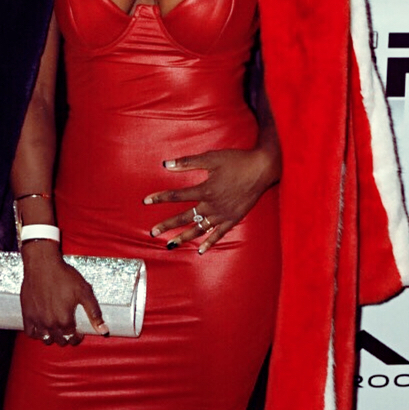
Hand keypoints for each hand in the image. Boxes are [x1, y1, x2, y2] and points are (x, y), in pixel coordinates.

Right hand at [20, 244, 108, 343]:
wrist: (42, 264)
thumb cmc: (64, 276)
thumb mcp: (84, 292)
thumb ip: (94, 313)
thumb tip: (103, 330)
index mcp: (65, 320)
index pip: (72, 338)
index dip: (77, 337)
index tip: (78, 332)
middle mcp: (50, 323)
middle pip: (60, 341)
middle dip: (66, 338)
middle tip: (69, 329)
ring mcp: (37, 320)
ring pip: (45, 339)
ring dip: (52, 337)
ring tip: (56, 329)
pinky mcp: (27, 314)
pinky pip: (30, 332)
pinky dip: (36, 334)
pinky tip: (41, 328)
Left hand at [144, 147, 277, 252]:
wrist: (262, 169)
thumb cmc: (237, 161)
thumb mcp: (211, 158)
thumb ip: (188, 162)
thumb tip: (167, 164)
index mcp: (205, 190)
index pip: (176, 195)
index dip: (160, 197)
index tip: (146, 201)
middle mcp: (212, 205)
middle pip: (184, 217)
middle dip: (167, 225)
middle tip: (152, 232)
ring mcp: (223, 214)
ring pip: (200, 229)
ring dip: (184, 237)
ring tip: (170, 244)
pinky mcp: (233, 218)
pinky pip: (219, 234)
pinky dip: (209, 243)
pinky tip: (200, 251)